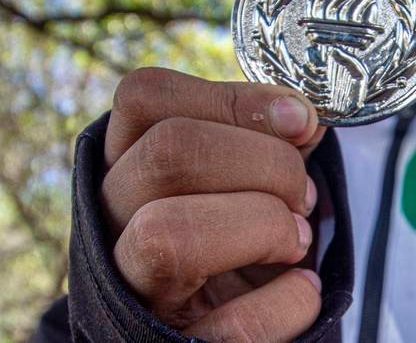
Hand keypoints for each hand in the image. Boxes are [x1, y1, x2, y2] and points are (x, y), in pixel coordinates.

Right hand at [100, 67, 326, 341]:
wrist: (212, 330)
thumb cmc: (232, 239)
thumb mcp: (243, 179)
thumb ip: (269, 141)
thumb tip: (304, 117)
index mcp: (126, 166)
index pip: (146, 97)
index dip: (231, 99)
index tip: (300, 119)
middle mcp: (109, 222)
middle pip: (169, 151)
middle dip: (267, 163)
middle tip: (303, 194)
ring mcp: (128, 292)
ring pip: (168, 233)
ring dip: (265, 225)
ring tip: (296, 240)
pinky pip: (233, 326)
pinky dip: (289, 300)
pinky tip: (301, 289)